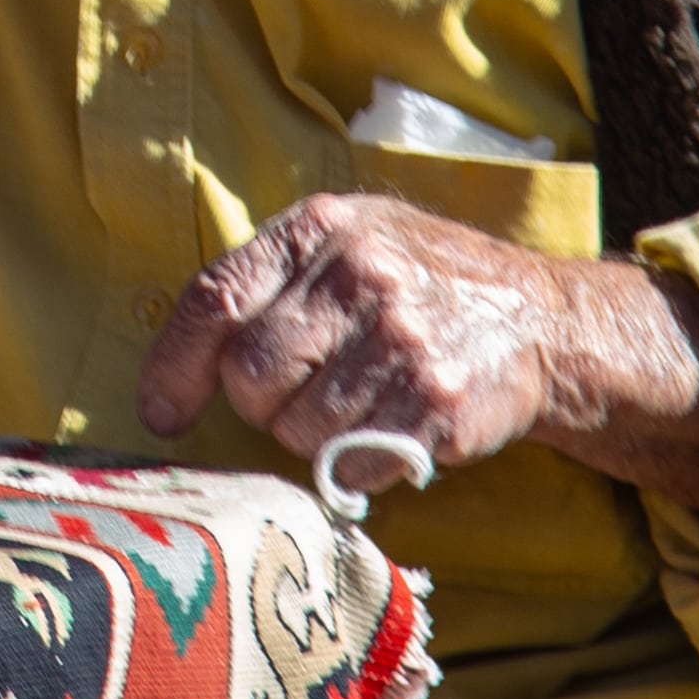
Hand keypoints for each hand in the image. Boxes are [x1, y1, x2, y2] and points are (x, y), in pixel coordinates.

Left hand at [135, 192, 698, 501]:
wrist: (537, 317)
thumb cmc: (417, 281)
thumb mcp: (345, 243)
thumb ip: (267, 282)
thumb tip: (175, 370)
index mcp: (322, 230)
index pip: (214, 300)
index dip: (174, 366)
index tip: (161, 411)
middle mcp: (363, 276)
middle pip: (250, 378)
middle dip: (257, 405)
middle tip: (294, 397)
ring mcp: (405, 341)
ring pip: (297, 431)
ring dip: (310, 438)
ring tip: (352, 405)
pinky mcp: (439, 404)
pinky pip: (353, 466)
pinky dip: (356, 468)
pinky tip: (385, 430)